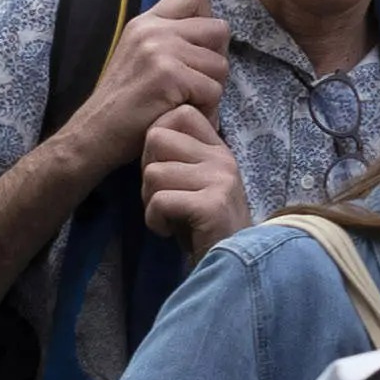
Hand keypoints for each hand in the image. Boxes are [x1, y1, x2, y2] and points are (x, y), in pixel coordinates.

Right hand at [73, 0, 231, 157]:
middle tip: (195, 84)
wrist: (94, 134)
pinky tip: (182, 114)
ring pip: (220, 65)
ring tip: (185, 103)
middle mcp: (153, 29)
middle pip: (219, 30)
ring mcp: (160, 50)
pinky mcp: (168, 76)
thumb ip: (169, 39)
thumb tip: (214, 37)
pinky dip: (206, 110)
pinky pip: (213, 91)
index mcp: (147, 22)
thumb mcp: (140, 57)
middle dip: (215, 60)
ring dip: (211, 90)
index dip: (207, 22)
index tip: (196, 51)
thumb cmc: (125, 103)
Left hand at [136, 105, 244, 250]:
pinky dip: (155, 221)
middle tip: (164, 196)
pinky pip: (159, 201)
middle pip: (157, 138)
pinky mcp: (211, 205)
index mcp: (218, 149)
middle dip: (148, 170)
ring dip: (150, 201)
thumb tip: (150, 134)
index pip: (180, 114)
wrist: (230, 265)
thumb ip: (181, 157)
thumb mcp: (197, 183)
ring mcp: (220, 180)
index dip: (158, 136)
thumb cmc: (204, 226)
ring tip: (170, 216)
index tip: (166, 168)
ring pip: (153, 173)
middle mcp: (222, 158)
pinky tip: (170, 230)